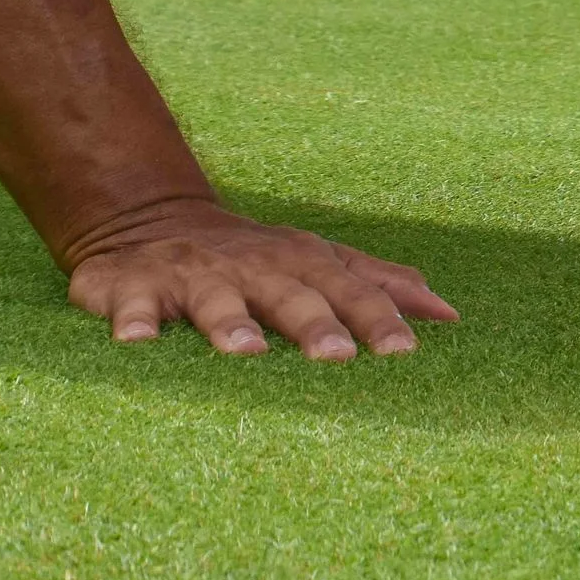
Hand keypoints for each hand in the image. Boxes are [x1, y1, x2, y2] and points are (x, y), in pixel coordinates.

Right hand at [65, 201, 457, 359]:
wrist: (151, 221)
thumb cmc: (256, 258)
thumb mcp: (320, 262)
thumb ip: (380, 286)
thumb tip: (448, 314)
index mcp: (305, 263)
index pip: (351, 292)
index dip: (379, 319)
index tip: (406, 352)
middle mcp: (255, 267)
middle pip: (290, 295)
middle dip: (315, 324)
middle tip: (336, 358)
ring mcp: (195, 275)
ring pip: (216, 299)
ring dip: (231, 323)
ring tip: (246, 351)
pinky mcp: (132, 286)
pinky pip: (131, 305)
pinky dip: (132, 321)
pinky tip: (136, 342)